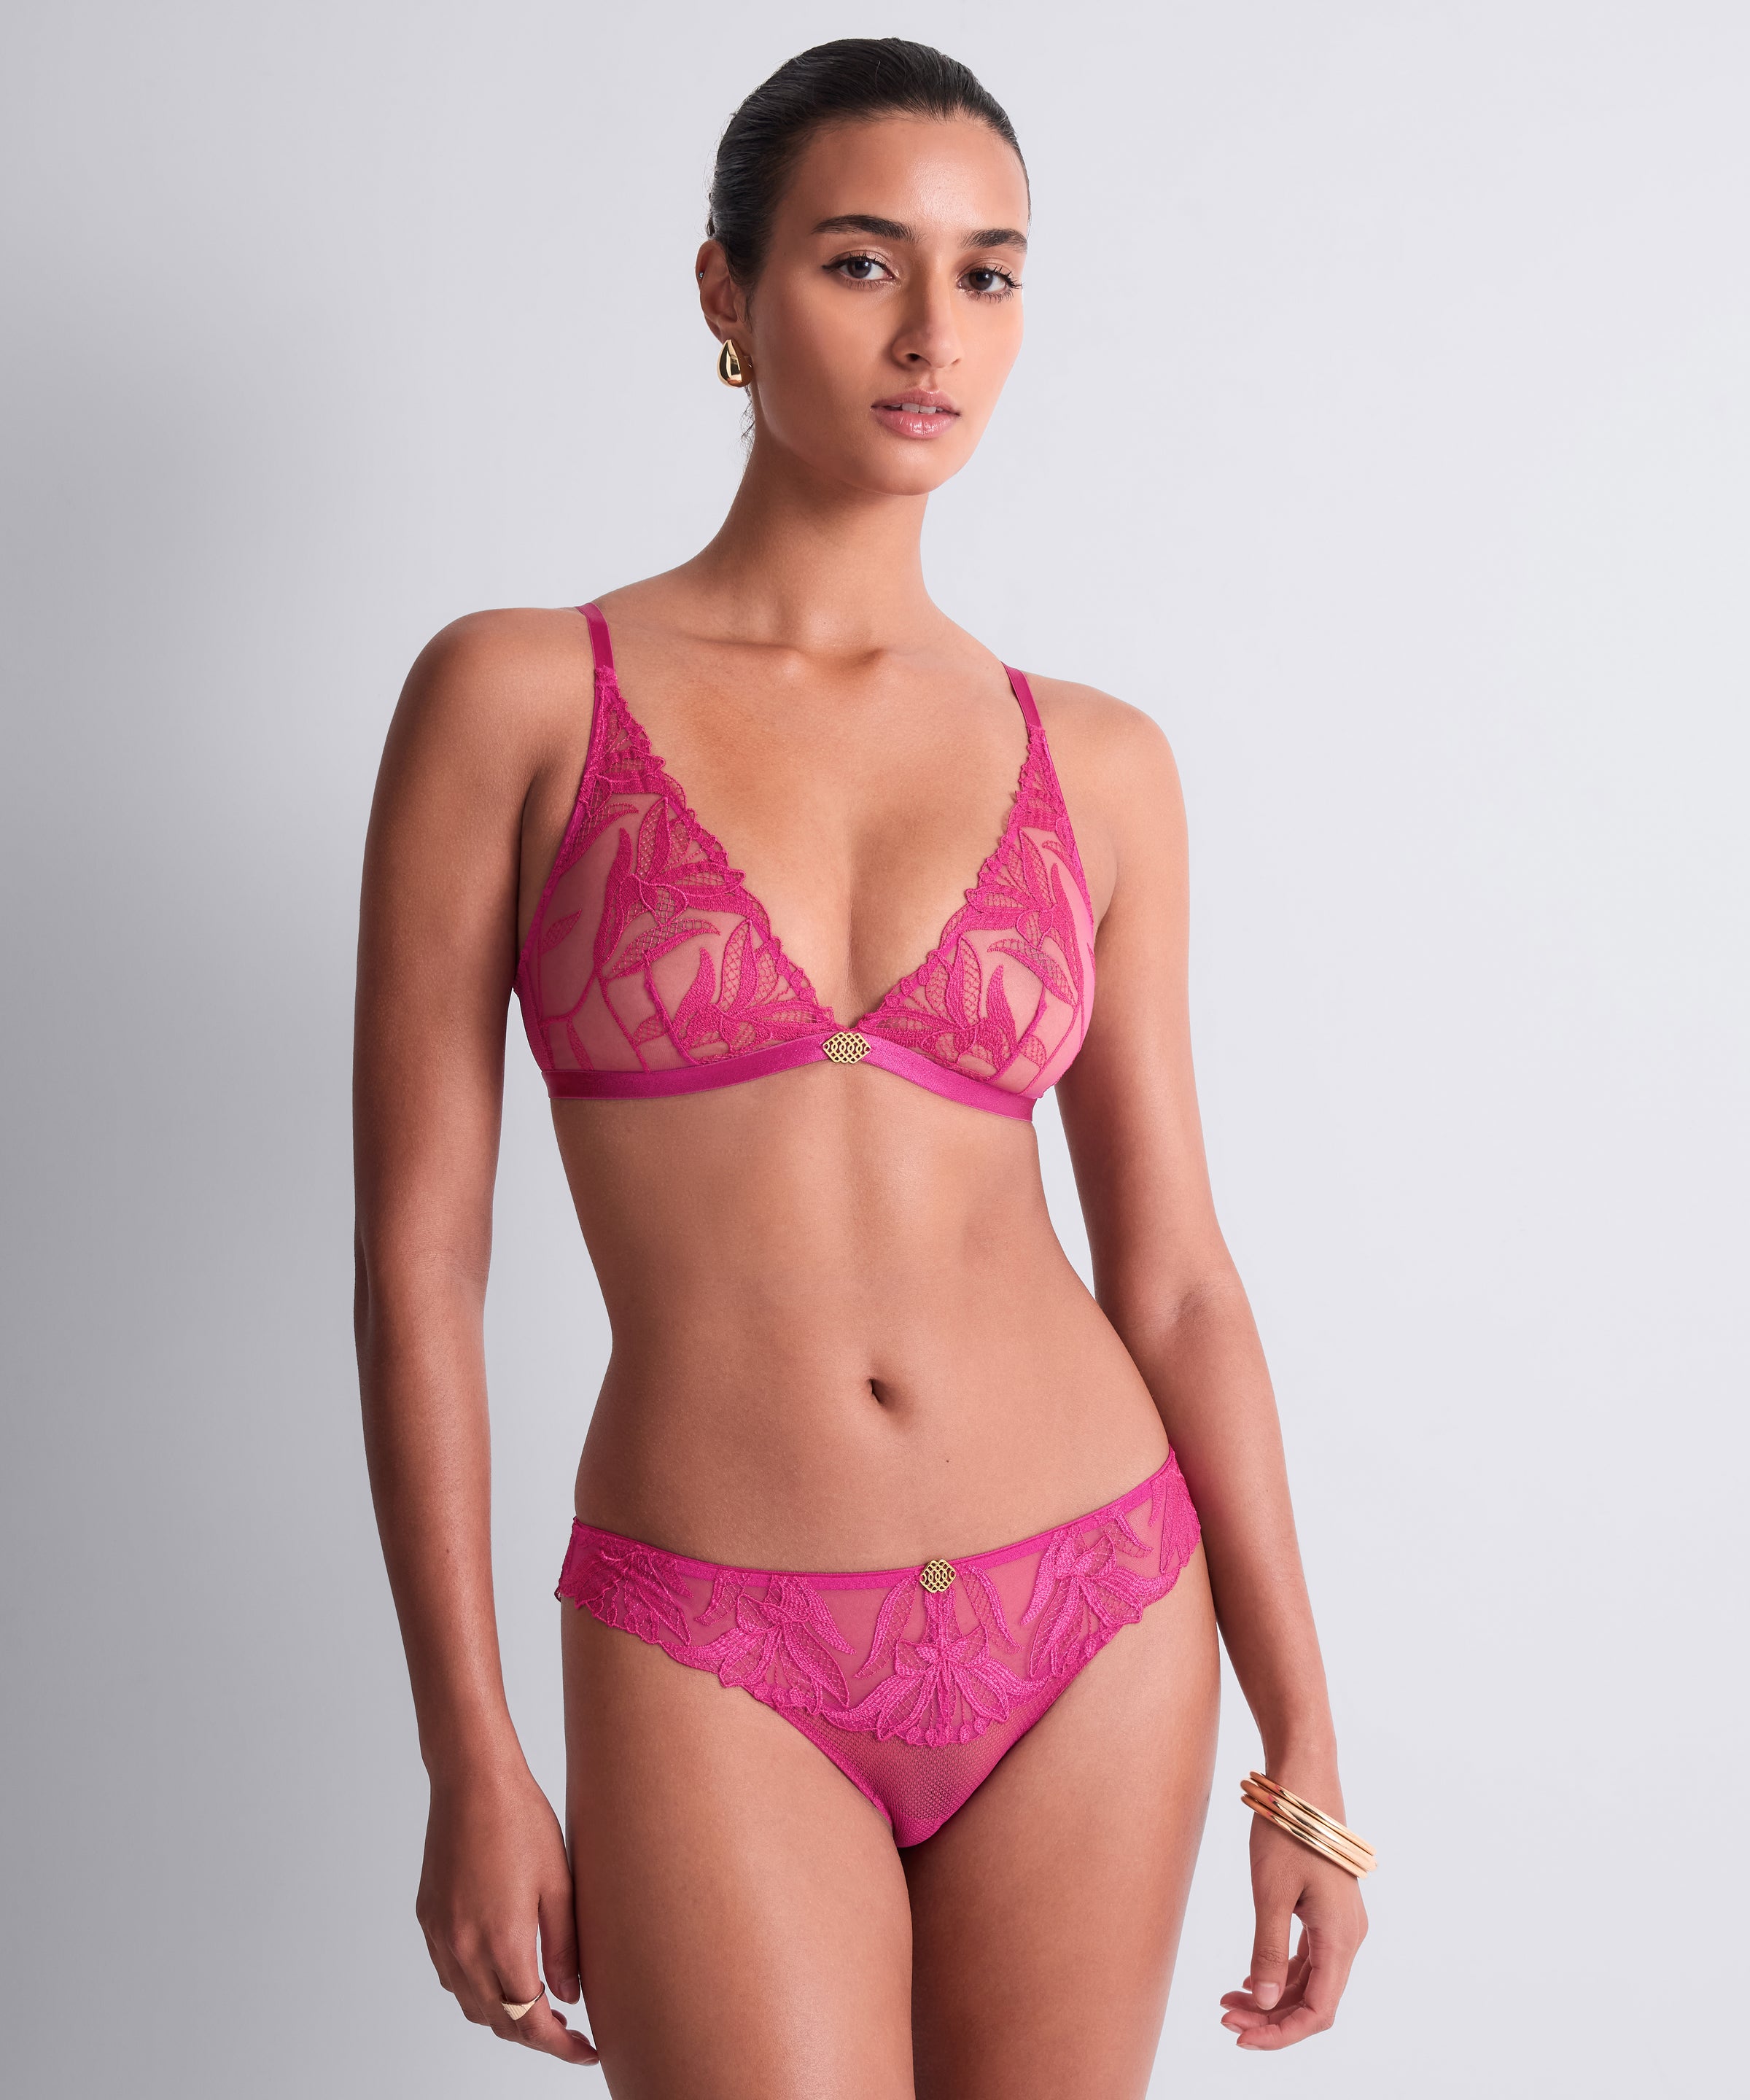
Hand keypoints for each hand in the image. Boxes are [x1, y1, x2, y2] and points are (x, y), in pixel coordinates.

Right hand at [416, 1759, 598, 2065]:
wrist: (471, 1781)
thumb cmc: (520, 1820)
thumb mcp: (560, 1884)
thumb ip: (564, 1948)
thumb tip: (569, 1998)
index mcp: (502, 1943)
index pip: (532, 2022)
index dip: (560, 2046)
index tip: (586, 2051)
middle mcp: (464, 1949)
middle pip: (499, 2022)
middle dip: (535, 2037)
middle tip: (570, 2034)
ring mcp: (440, 1937)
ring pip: (471, 2005)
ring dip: (504, 2018)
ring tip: (540, 2009)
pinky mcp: (428, 1921)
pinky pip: (451, 1977)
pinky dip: (477, 1991)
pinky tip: (501, 1975)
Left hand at [1220, 1806, 1368, 2048]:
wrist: (1302, 1779)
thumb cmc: (1287, 1831)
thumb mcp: (1270, 1893)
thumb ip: (1269, 1952)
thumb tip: (1267, 2003)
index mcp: (1340, 1937)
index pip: (1318, 2010)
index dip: (1281, 2032)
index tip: (1242, 2036)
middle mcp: (1348, 1936)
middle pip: (1314, 1999)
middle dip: (1271, 2017)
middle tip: (1225, 2018)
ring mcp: (1340, 1924)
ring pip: (1310, 1980)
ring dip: (1273, 1996)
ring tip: (1228, 2001)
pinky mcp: (1327, 1911)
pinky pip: (1308, 1957)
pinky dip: (1279, 1972)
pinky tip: (1248, 1979)